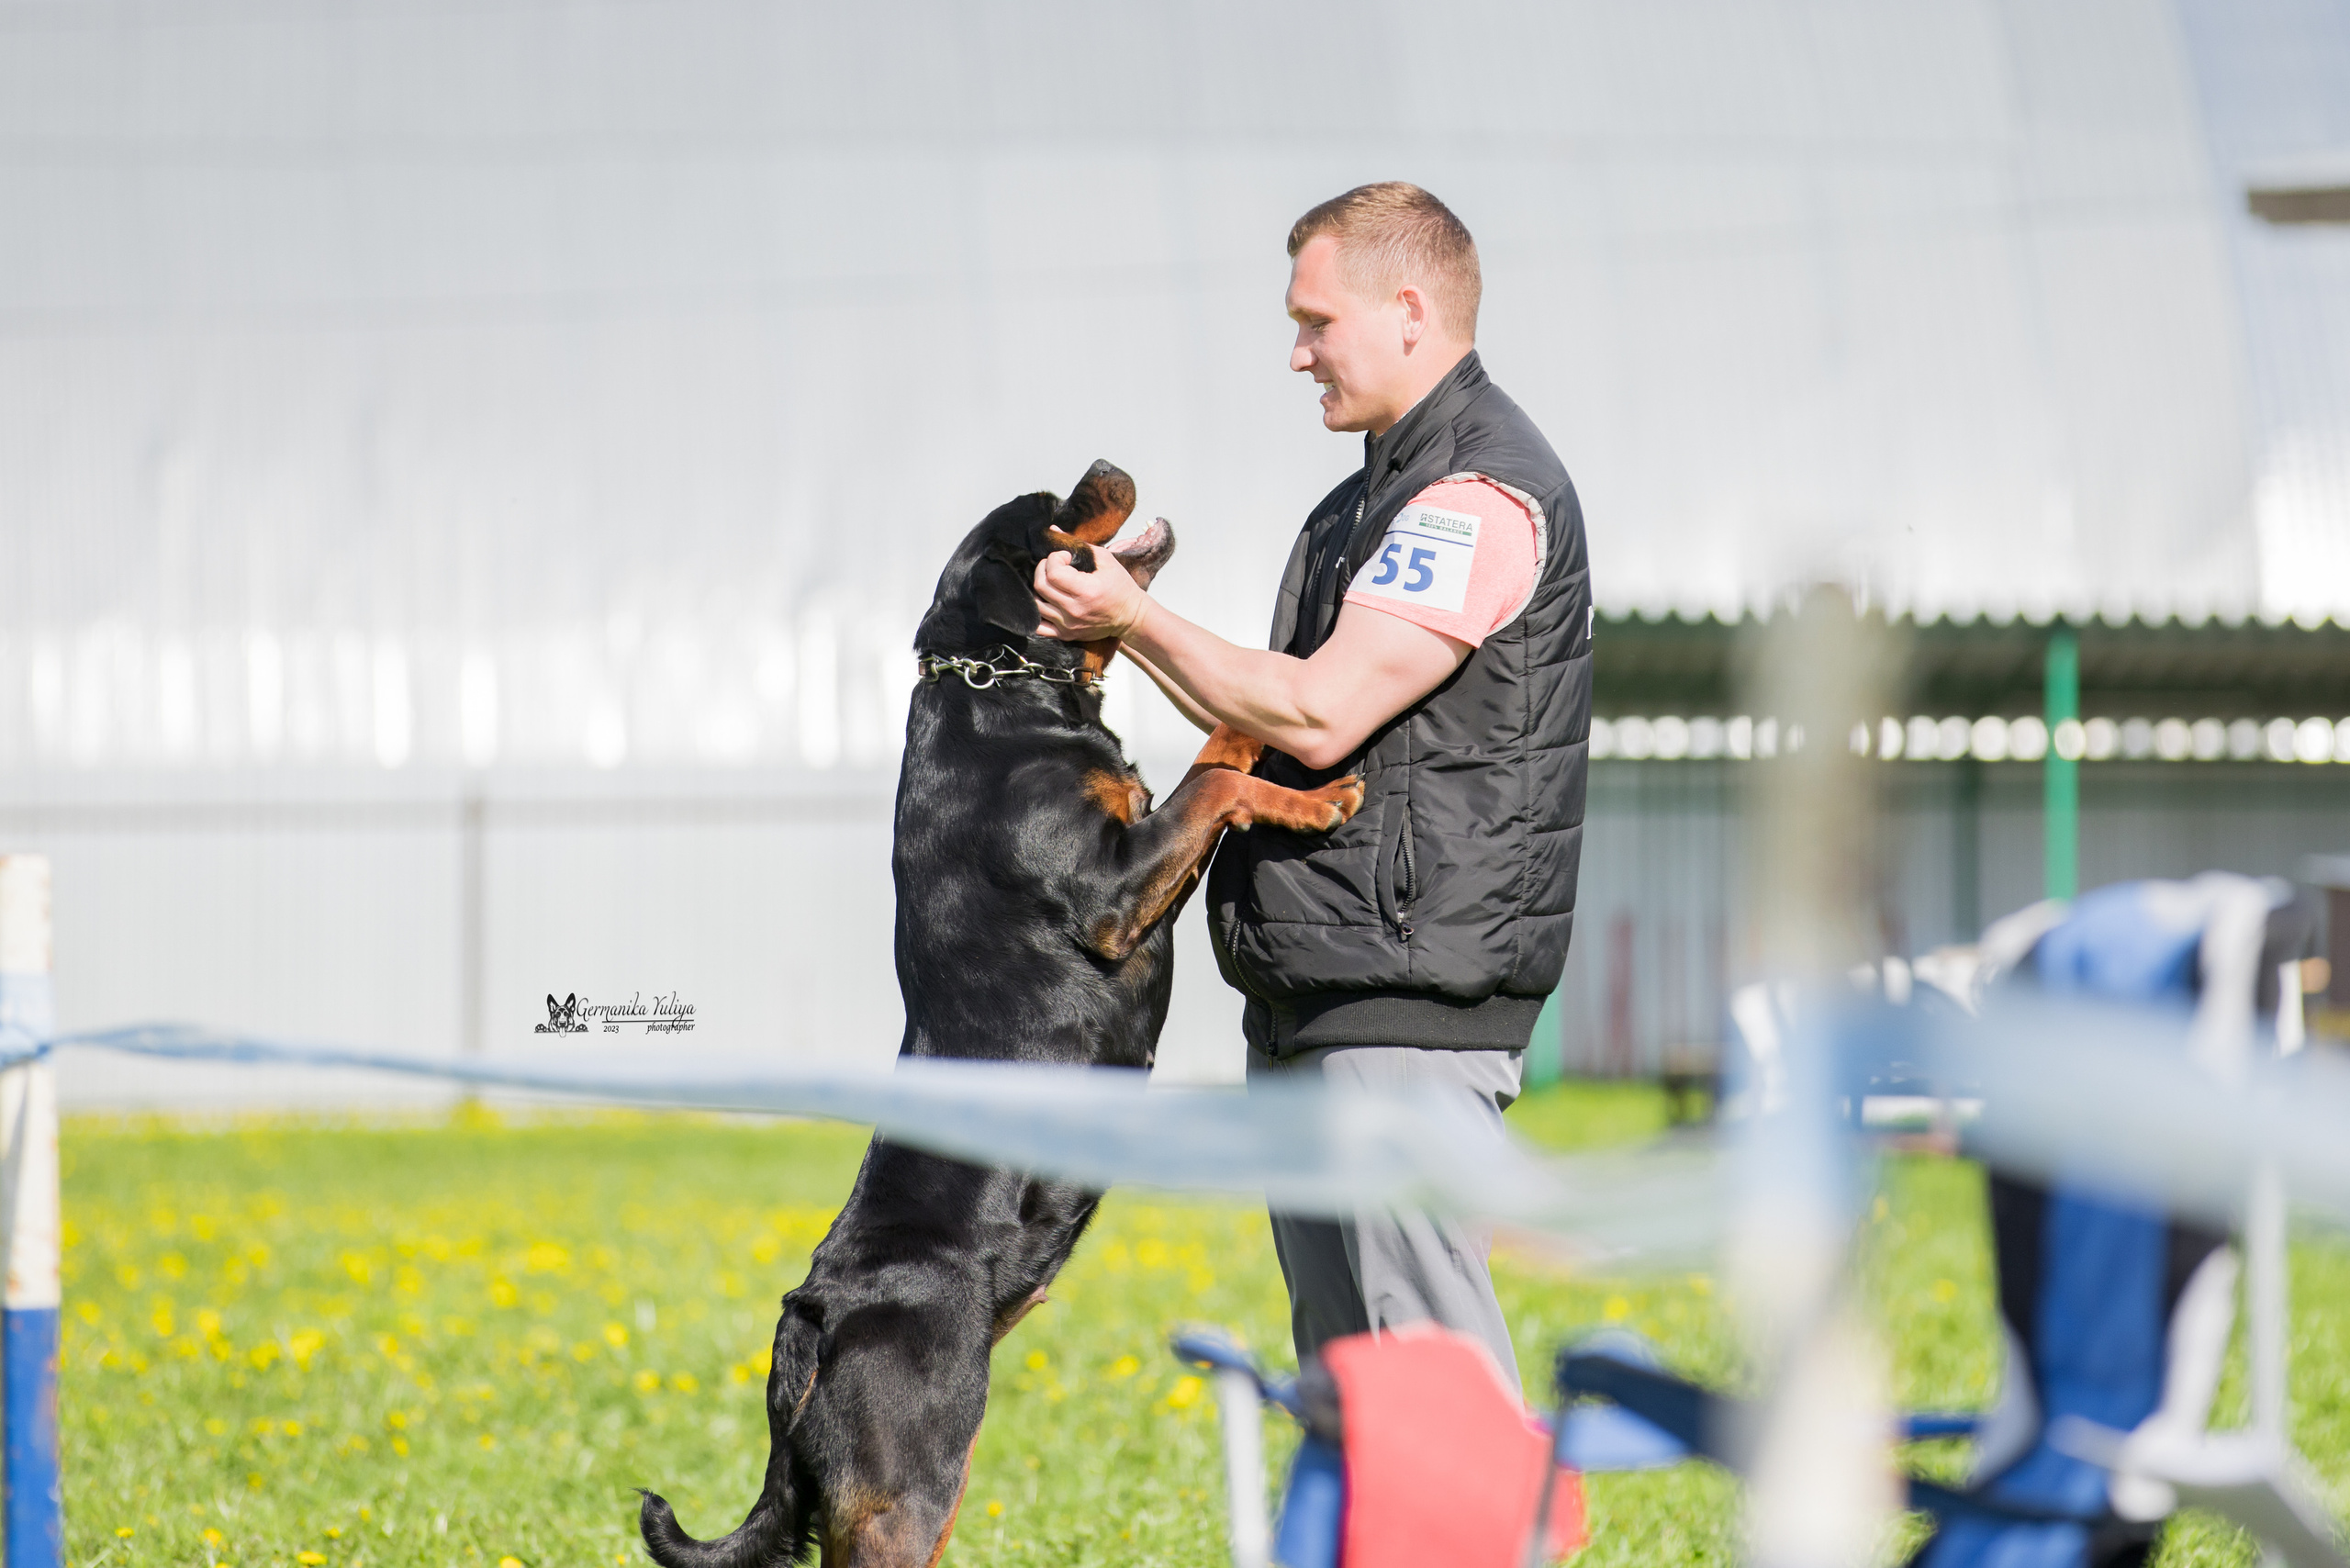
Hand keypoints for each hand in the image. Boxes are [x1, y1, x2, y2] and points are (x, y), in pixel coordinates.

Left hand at [1033, 548, 1147, 640]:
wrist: (1131, 616)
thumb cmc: (1121, 587)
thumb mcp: (1105, 560)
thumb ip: (1078, 544)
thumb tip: (1053, 531)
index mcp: (1086, 591)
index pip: (1053, 573)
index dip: (1054, 559)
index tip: (1065, 556)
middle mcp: (1074, 610)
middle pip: (1041, 586)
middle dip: (1043, 569)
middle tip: (1055, 565)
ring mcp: (1068, 625)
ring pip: (1036, 604)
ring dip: (1040, 587)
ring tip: (1052, 581)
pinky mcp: (1066, 635)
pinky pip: (1039, 627)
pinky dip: (1037, 613)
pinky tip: (1046, 600)